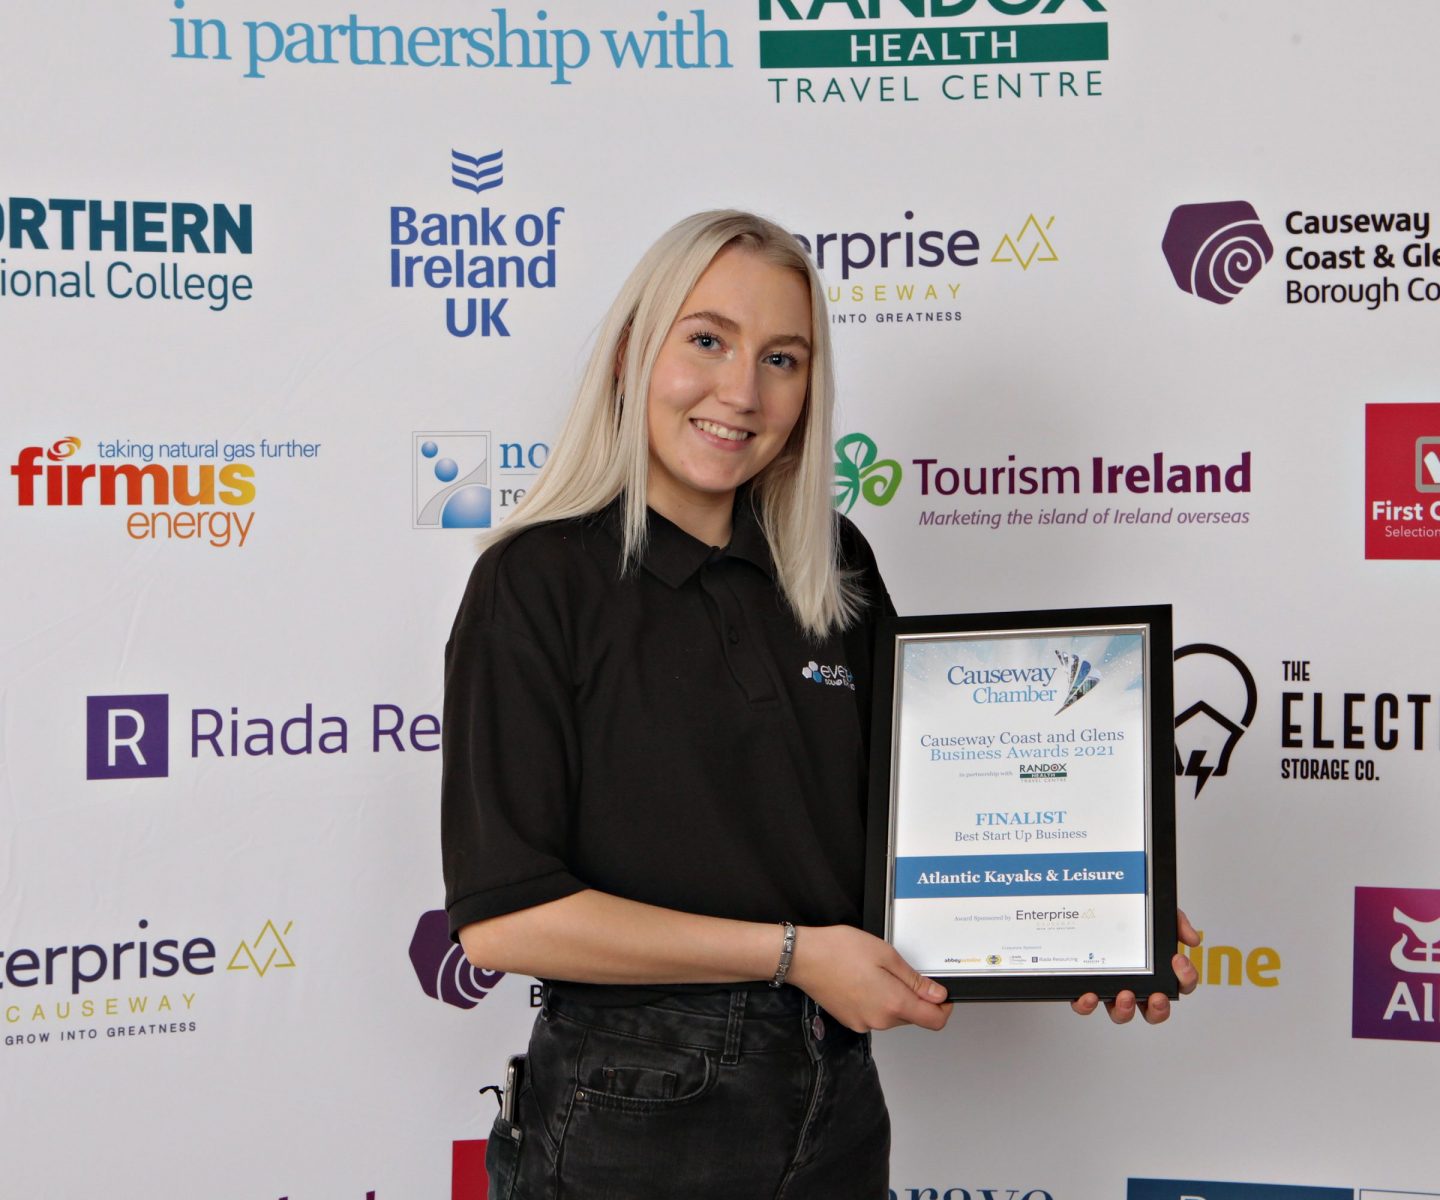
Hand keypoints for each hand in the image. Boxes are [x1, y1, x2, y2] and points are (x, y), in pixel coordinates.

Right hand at [787, 924, 951, 1033]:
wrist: (803, 958)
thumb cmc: (839, 950)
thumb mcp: (886, 955)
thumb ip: (915, 980)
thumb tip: (938, 995)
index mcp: (893, 1004)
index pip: (934, 1020)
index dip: (944, 1007)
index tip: (942, 994)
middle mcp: (880, 1021)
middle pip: (913, 1017)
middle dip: (915, 997)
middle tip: (898, 970)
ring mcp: (863, 1023)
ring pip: (893, 1015)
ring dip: (894, 998)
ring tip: (875, 971)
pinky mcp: (851, 1021)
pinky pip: (875, 1015)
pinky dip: (877, 1001)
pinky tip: (863, 980)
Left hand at [1070, 908, 1199, 1024]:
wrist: (1096, 900)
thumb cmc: (1128, 915)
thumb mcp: (1157, 912)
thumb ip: (1177, 922)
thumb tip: (1192, 940)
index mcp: (1157, 970)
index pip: (1180, 984)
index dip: (1185, 978)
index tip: (1178, 960)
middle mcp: (1137, 984)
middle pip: (1154, 1010)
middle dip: (1159, 1008)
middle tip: (1157, 996)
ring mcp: (1112, 987)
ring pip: (1122, 1013)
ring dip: (1126, 1010)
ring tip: (1125, 995)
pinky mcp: (1087, 987)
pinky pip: (1086, 1005)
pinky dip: (1087, 1006)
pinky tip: (1089, 995)